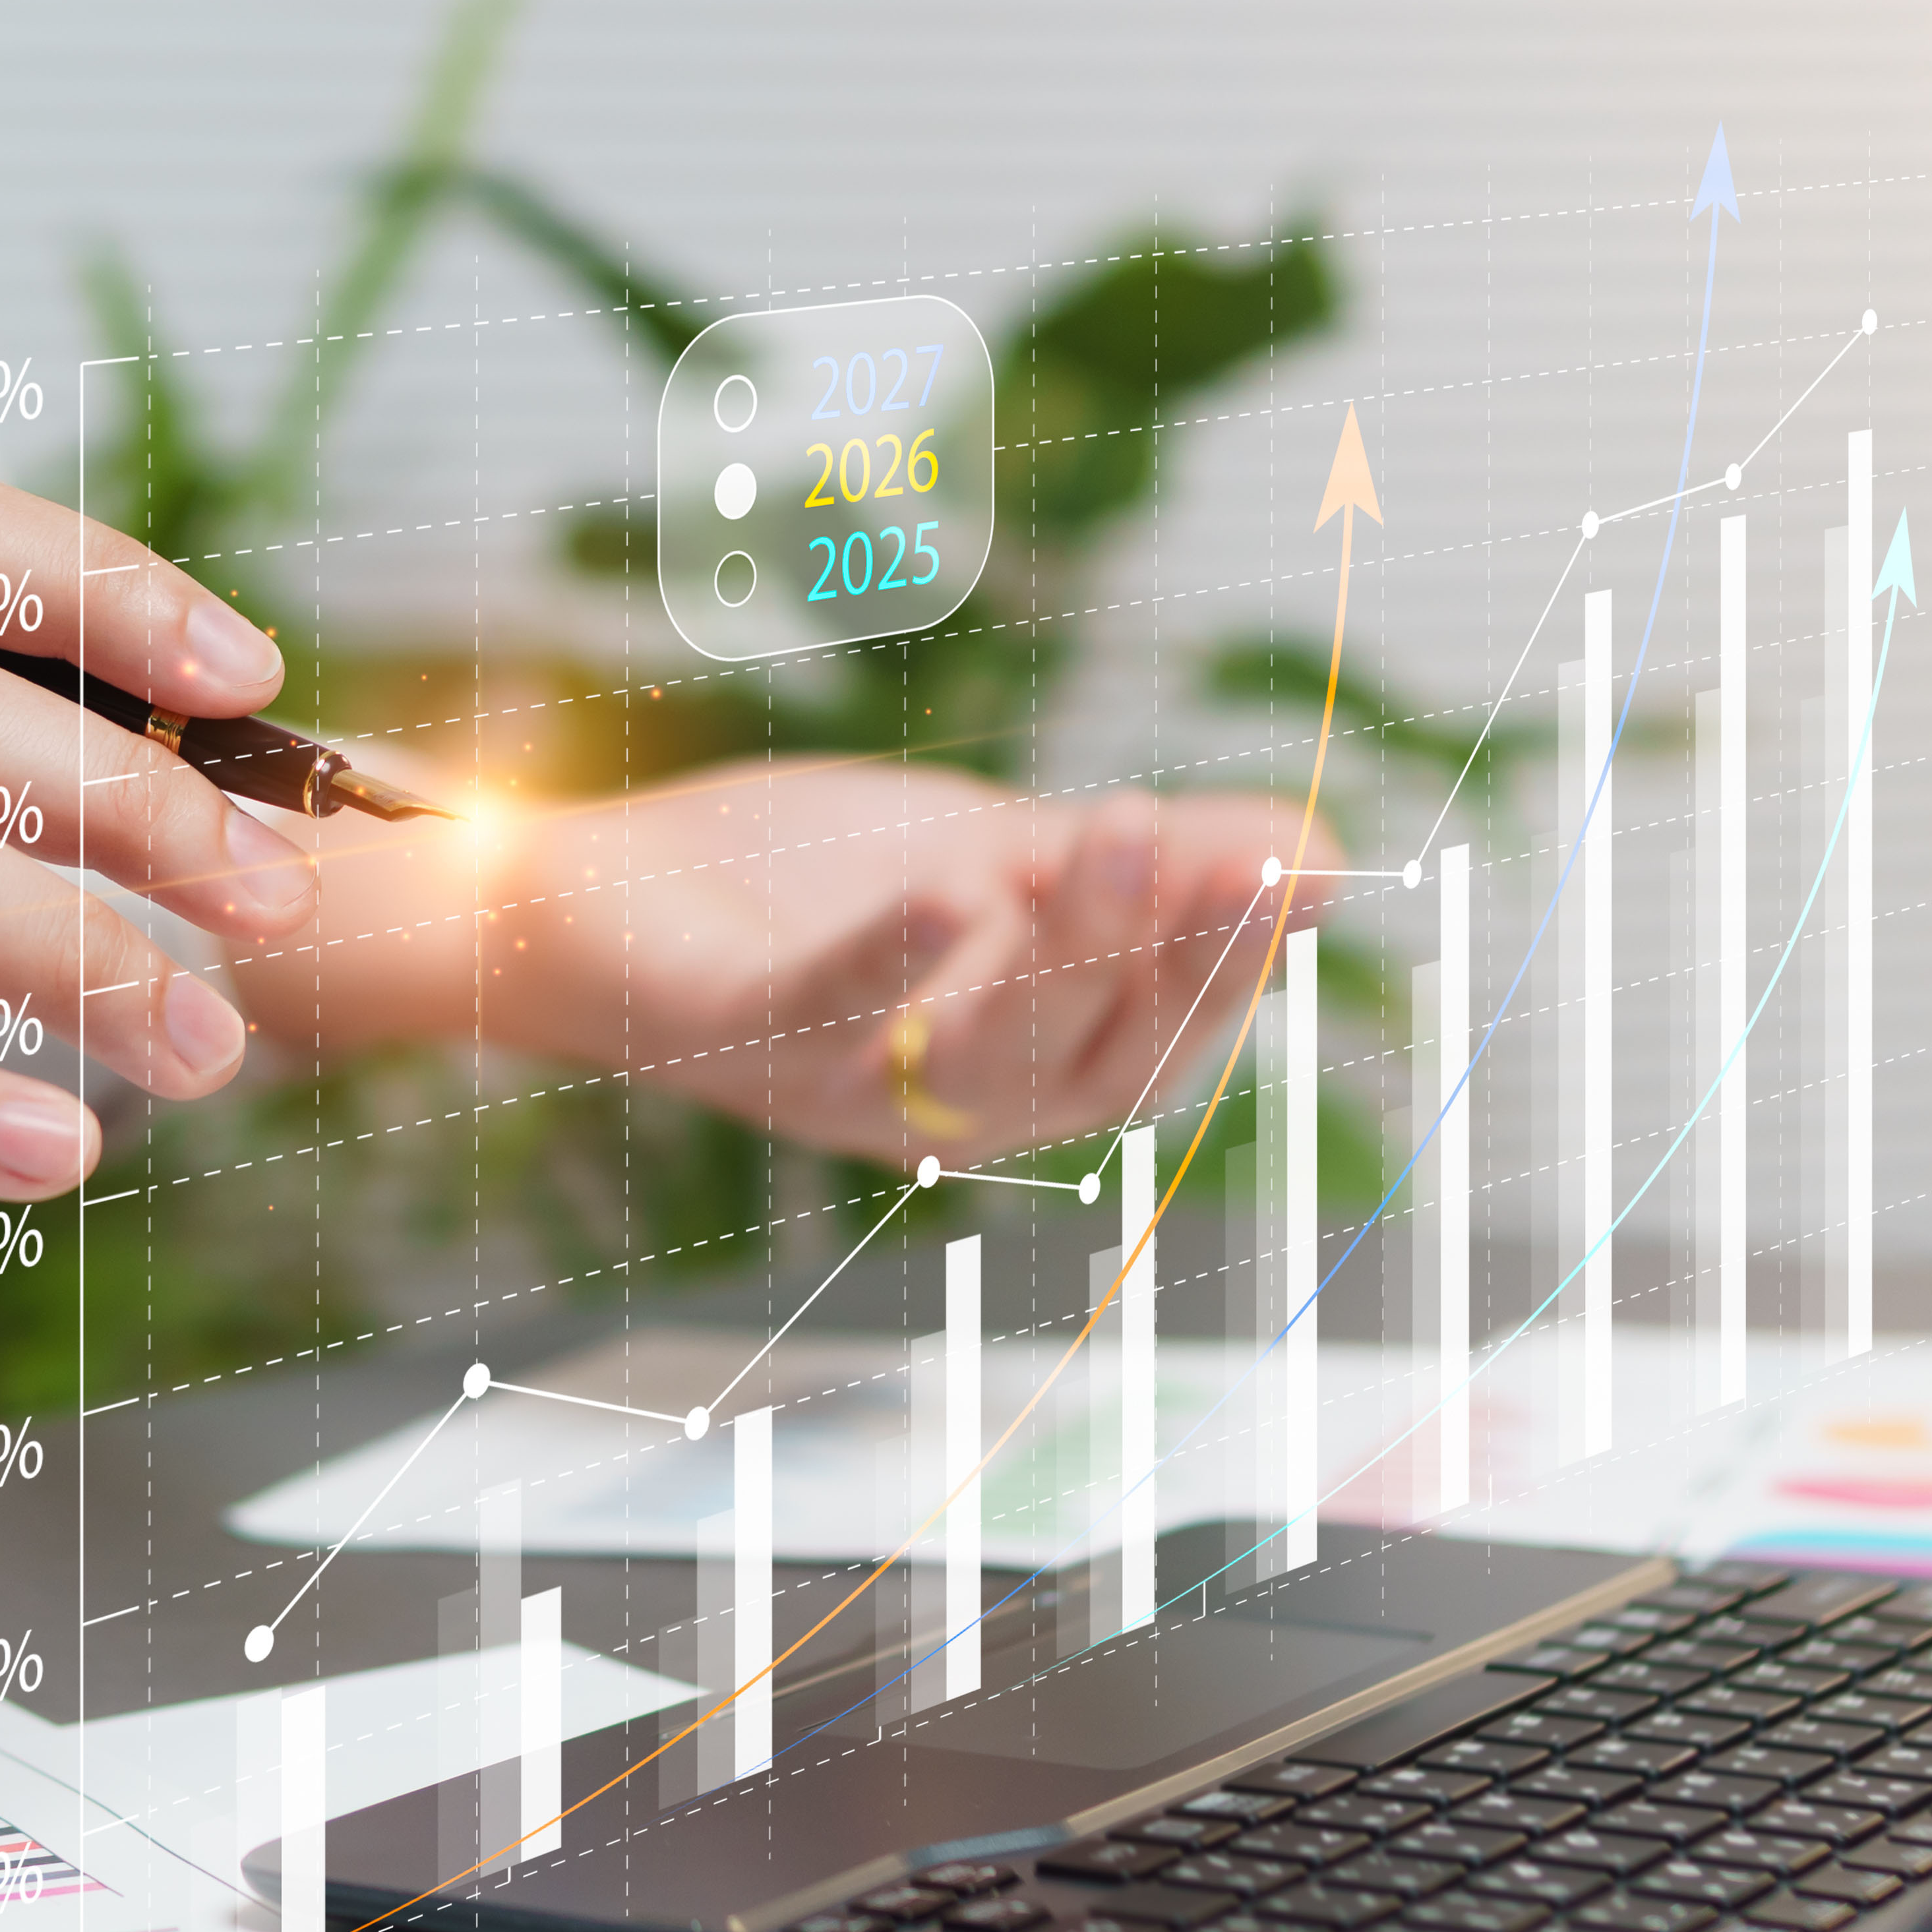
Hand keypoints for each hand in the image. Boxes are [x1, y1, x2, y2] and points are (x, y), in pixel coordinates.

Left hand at [235, 756, 1326, 1165]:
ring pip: (981, 1054)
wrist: (598, 889)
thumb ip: (1149, 867)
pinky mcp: (732, 1039)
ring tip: (1118, 826)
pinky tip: (949, 887)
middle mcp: (941, 1105)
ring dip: (1059, 952)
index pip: (1161, 1045)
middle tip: (1223, 840)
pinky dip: (886, 960)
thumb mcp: (1004, 861)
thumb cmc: (806, 888)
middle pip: (1090, 1057)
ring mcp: (837, 1082)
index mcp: (1019, 1069)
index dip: (1234, 965)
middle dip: (1167, 950)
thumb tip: (1333, 860)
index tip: (1297, 861)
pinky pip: (819, 1020)